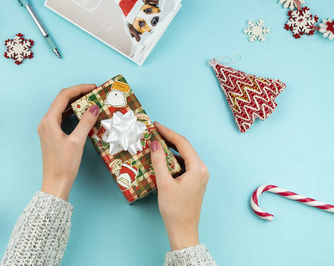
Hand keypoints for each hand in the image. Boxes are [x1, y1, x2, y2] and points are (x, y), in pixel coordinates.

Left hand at [38, 84, 99, 200]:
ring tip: (91, 101)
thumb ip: (86, 122)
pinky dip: (73, 114)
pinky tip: (83, 115)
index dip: (79, 89)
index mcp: (49, 121)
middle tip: (94, 93)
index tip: (93, 87)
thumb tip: (94, 107)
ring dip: (75, 104)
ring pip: (62, 109)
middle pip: (61, 101)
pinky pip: (62, 118)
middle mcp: (46, 122)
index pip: (63, 96)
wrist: (55, 184)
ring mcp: (48, 129)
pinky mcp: (52, 136)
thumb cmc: (64, 164)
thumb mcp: (77, 142)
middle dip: (78, 94)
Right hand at [150, 122, 208, 250]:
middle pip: (184, 147)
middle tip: (154, 131)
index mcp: (197, 168)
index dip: (168, 132)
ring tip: (155, 142)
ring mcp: (199, 175)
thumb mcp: (164, 183)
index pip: (182, 143)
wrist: (183, 230)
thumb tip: (154, 143)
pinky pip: (183, 164)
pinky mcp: (194, 181)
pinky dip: (172, 158)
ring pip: (183, 155)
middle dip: (169, 138)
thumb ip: (159, 161)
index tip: (155, 125)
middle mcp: (201, 169)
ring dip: (170, 148)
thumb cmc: (175, 209)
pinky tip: (161, 158)